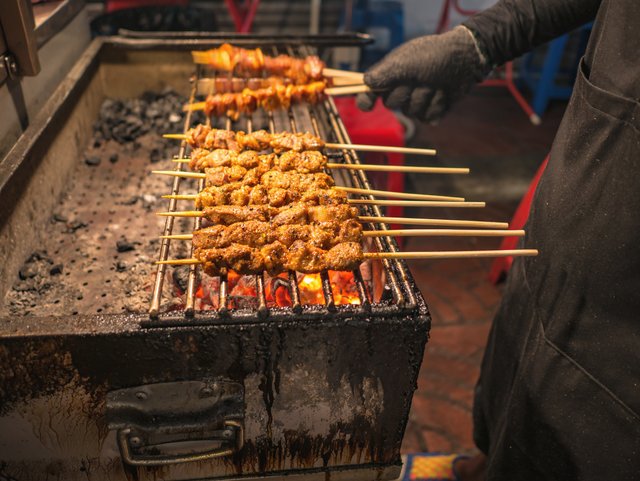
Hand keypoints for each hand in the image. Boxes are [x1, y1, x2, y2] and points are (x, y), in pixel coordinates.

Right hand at [356, 26, 489, 121]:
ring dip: (425, 97)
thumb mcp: (406, 62)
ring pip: (412, 112)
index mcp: (391, 75)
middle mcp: (402, 88)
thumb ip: (384, 74)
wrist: (466, 58)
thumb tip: (366, 83)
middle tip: (419, 78)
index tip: (368, 106)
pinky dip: (437, 105)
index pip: (371, 92)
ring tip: (436, 82)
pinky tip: (444, 92)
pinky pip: (428, 117)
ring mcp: (417, 100)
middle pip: (392, 105)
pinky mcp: (432, 109)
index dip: (367, 99)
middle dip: (407, 93)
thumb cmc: (434, 55)